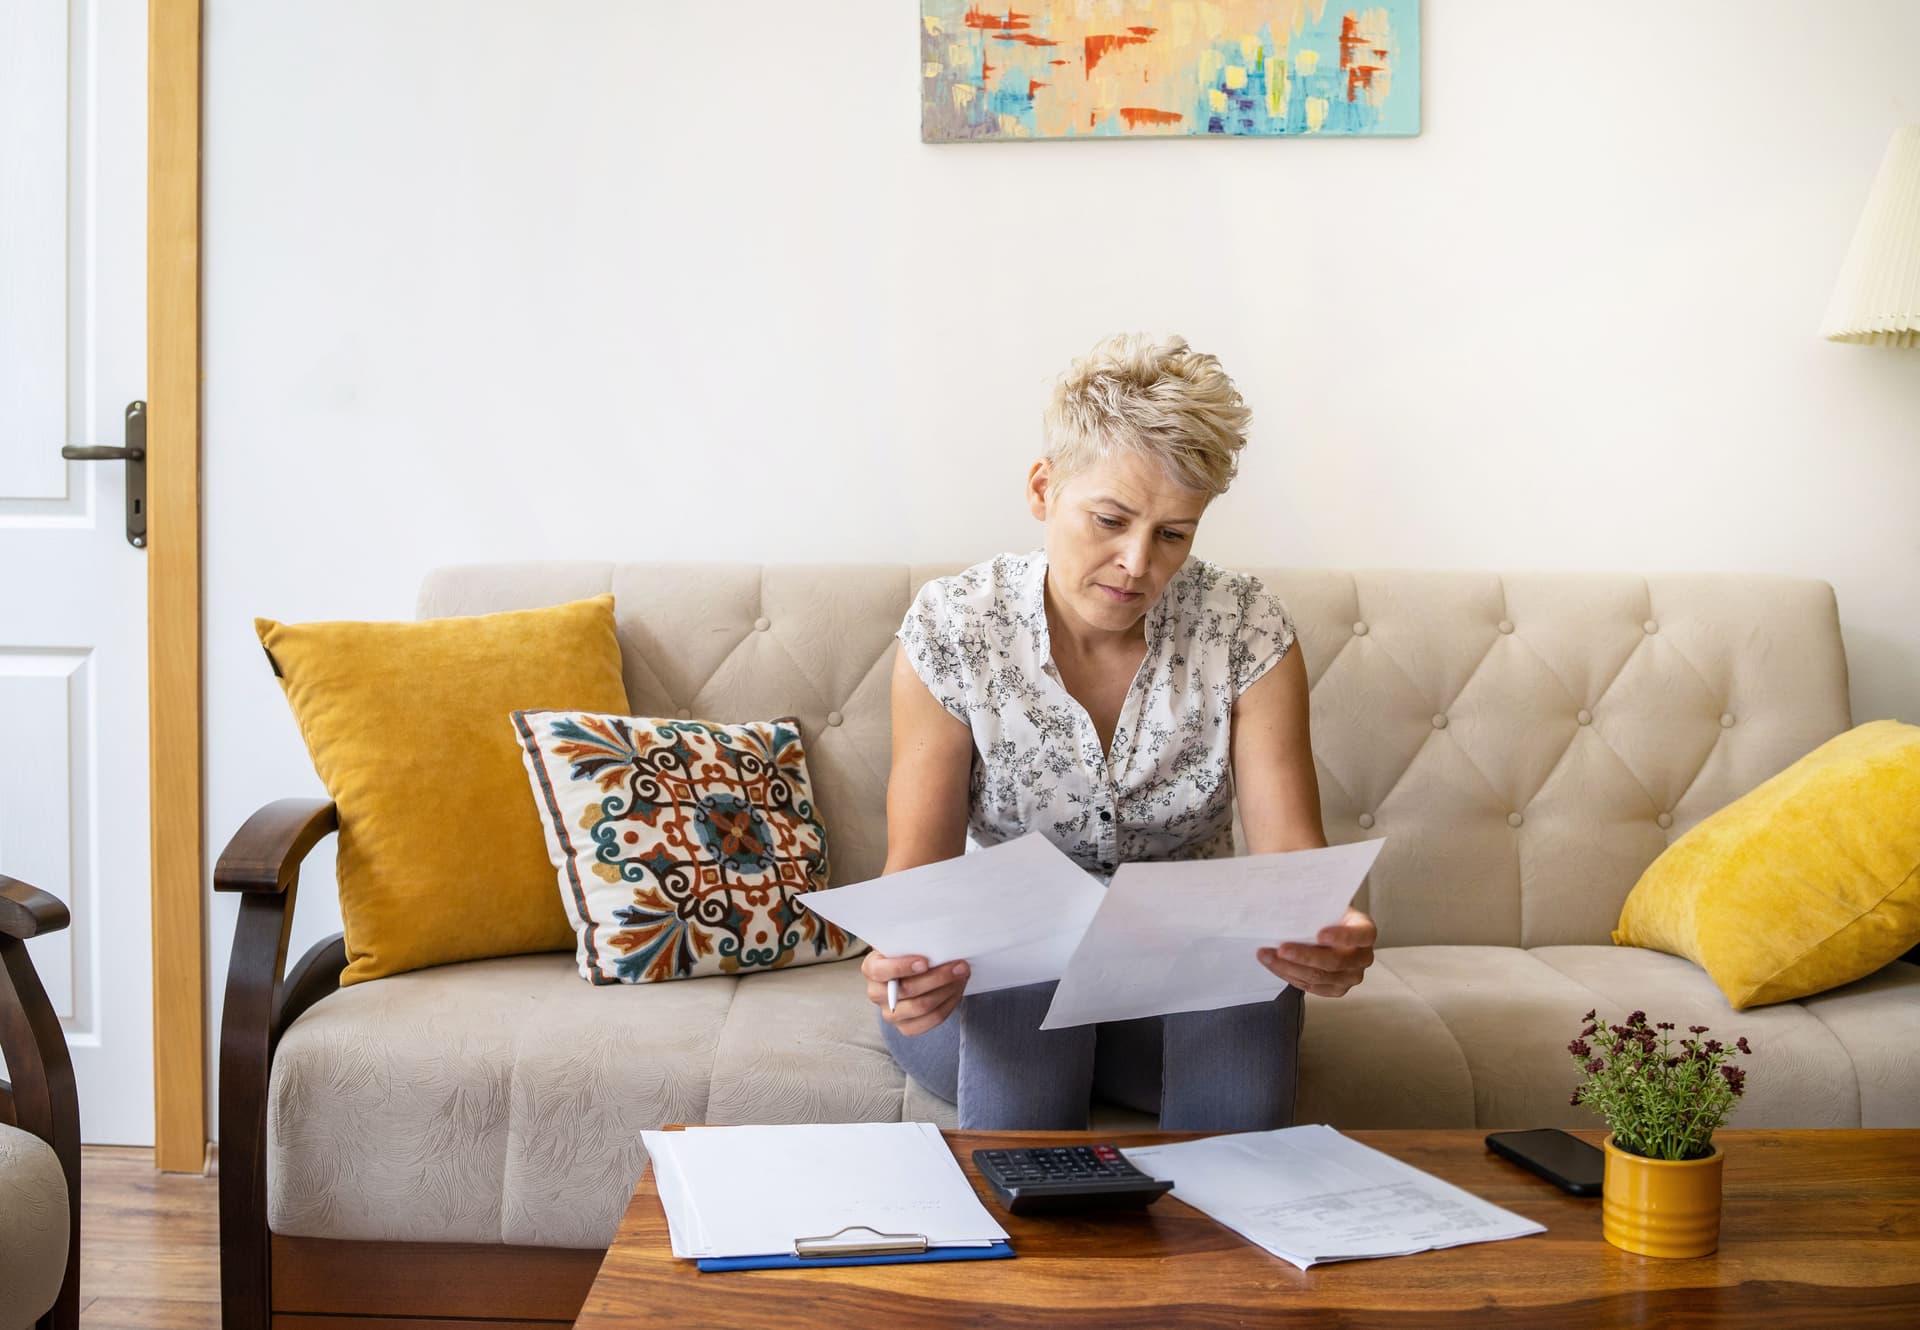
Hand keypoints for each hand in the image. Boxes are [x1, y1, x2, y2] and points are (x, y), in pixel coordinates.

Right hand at [862, 949, 969, 1035]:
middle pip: (907, 990)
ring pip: (922, 1006)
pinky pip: (932, 1020)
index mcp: (871, 968)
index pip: (881, 971)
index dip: (902, 967)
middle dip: (938, 977)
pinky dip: (949, 1004)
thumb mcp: (904, 943)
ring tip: (962, 975)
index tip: (924, 962)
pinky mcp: (906, 1028)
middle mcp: (876, 993)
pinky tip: (957, 990)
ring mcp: (890, 1014)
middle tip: (959, 966)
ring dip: (947, 990)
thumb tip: (936, 940)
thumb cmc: (908, 954)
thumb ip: (912, 942)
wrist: (910, 975)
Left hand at [1257, 908, 1375, 996]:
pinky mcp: (1336, 989)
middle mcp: (1362, 957)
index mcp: (1364, 931)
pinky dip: (1289, 976)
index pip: (1361, 935)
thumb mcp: (1325, 904)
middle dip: (1304, 956)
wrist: (1326, 930)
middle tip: (1281, 949)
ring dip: (1289, 968)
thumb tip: (1287, 899)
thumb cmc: (1325, 914)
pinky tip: (1274, 965)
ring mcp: (1350, 976)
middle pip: (1335, 961)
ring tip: (1267, 956)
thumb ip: (1314, 904)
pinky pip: (1311, 987)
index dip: (1343, 936)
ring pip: (1319, 977)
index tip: (1320, 934)